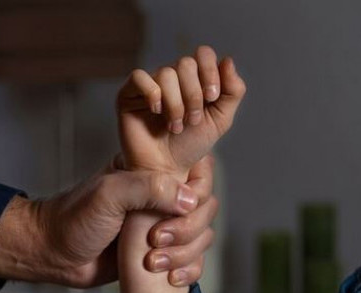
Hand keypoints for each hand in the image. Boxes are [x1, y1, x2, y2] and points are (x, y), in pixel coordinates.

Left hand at [0, 160, 214, 287]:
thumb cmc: (74, 219)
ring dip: (185, 253)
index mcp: (152, 172)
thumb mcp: (109, 194)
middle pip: (205, 208)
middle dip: (187, 229)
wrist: (54, 254)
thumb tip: (189, 200)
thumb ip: (148, 188)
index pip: (198, 171)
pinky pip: (193, 261)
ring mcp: (163, 226)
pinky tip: (170, 278)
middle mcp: (162, 197)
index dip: (196, 191)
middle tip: (156, 239)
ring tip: (152, 262)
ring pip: (202, 236)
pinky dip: (189, 270)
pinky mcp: (161, 254)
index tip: (177, 208)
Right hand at [117, 46, 245, 175]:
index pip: (203, 54)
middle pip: (186, 63)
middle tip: (192, 121)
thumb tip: (228, 60)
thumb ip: (232, 92)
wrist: (166, 170)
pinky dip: (152, 94)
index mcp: (193, 79)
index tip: (212, 98)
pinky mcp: (129, 95)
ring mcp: (149, 85)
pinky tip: (156, 112)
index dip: (210, 71)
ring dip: (175, 104)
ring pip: (166, 73)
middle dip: (193, 94)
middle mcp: (171, 78)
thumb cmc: (190, 146)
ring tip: (174, 126)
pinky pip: (139, 77)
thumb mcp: (220, 120)